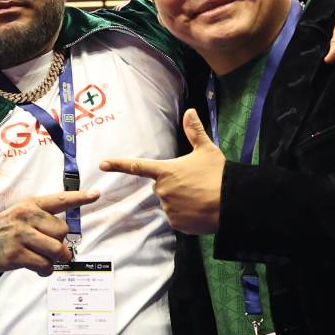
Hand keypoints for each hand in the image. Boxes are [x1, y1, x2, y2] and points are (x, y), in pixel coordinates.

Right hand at [0, 189, 100, 274]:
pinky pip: (44, 264)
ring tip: (45, 259)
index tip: (95, 195)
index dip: (79, 198)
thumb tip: (65, 240)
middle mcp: (26, 217)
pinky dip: (45, 270)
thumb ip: (43, 221)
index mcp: (31, 205)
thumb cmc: (6, 230)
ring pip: (56, 250)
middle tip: (47, 247)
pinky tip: (37, 267)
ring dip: (54, 259)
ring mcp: (20, 235)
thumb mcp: (21, 215)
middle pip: (62, 231)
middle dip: (60, 243)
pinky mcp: (16, 254)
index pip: (59, 200)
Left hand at [98, 110, 224, 234]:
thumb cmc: (218, 174)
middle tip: (195, 184)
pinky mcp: (175, 223)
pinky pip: (177, 218)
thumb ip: (195, 132)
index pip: (137, 166)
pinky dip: (186, 215)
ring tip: (200, 197)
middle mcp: (162, 190)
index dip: (118, 165)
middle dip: (175, 186)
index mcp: (165, 171)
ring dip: (181, 201)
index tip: (102, 164)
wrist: (231, 202)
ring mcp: (168, 208)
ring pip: (170, 203)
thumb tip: (190, 111)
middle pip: (162, 187)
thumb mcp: (207, 150)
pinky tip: (200, 210)